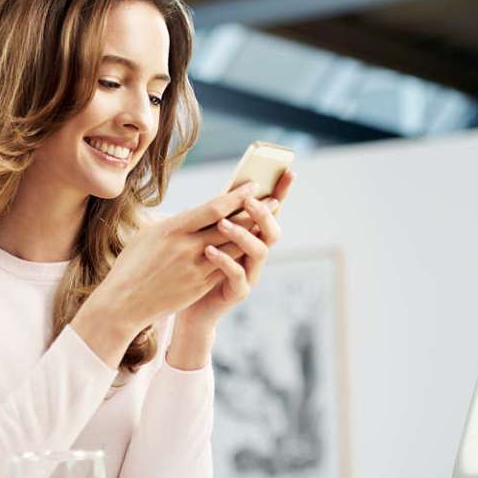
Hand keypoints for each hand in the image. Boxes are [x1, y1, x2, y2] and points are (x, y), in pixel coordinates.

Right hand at [71, 182, 258, 366]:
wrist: (124, 303)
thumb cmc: (132, 264)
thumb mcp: (148, 235)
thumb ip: (175, 223)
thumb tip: (195, 214)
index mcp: (172, 229)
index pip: (212, 208)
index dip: (236, 196)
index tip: (251, 185)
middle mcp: (187, 248)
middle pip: (229, 226)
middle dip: (253, 213)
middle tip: (273, 201)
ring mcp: (195, 269)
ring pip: (233, 248)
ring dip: (252, 235)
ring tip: (266, 223)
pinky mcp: (199, 286)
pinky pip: (226, 267)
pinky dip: (239, 256)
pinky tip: (249, 248)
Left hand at [177, 170, 292, 332]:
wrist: (188, 305)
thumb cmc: (196, 266)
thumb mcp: (205, 235)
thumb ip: (217, 217)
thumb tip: (222, 190)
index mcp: (251, 235)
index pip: (272, 211)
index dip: (282, 192)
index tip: (288, 171)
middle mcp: (256, 253)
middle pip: (272, 231)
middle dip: (263, 214)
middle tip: (248, 200)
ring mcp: (251, 273)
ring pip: (259, 252)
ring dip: (243, 235)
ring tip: (223, 224)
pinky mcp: (239, 291)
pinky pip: (238, 275)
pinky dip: (225, 261)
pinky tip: (209, 250)